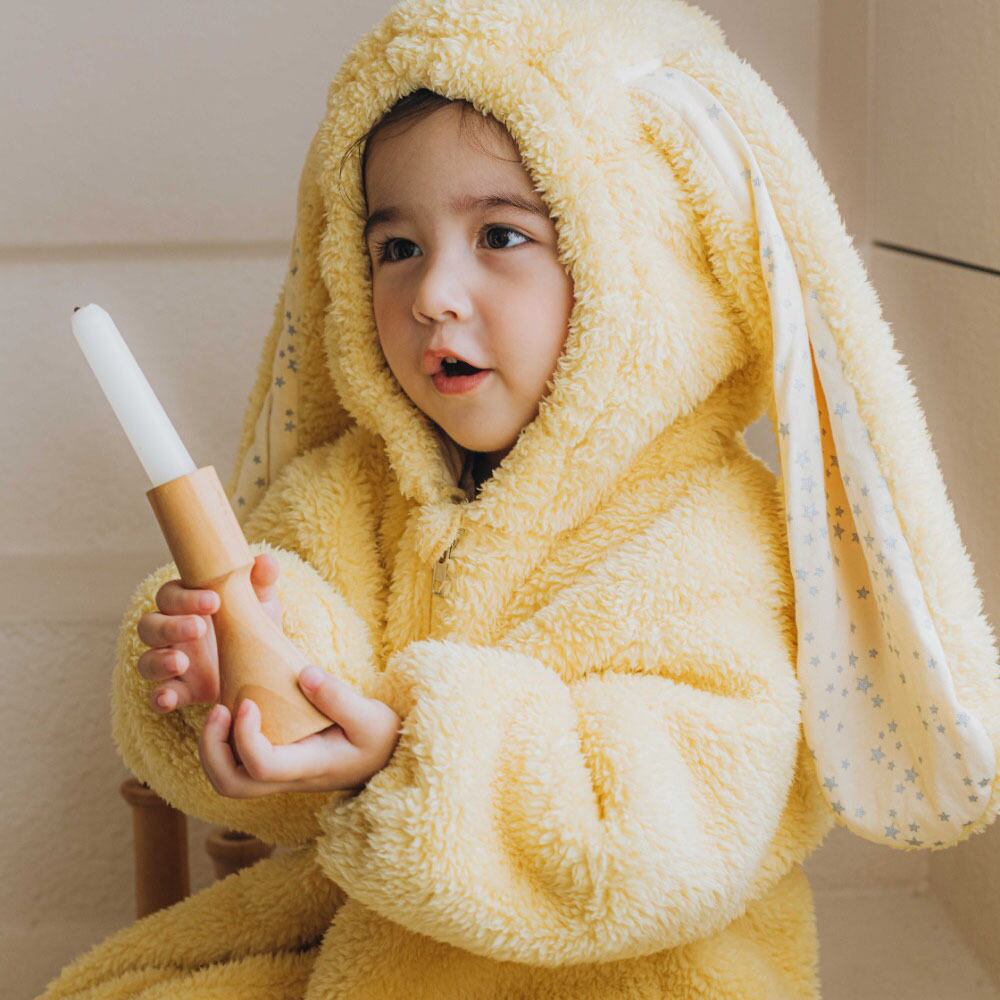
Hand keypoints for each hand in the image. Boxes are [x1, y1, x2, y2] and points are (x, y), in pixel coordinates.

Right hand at [136, 552, 282, 712]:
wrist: (263, 668)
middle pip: (150, 625)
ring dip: (160, 660)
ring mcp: (171, 663)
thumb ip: (261, 582)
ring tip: (182, 663)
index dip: (186, 598)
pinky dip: (160, 697)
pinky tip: (168, 698)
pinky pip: (157, 695)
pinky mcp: (179, 691)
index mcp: (186, 604)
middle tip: (199, 628)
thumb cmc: (253, 625)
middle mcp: (171, 632)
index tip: (213, 602)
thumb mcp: (261, 604)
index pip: (170, 595)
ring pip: (147, 660)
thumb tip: (265, 560)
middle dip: (171, 626)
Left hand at [197, 667, 400, 796]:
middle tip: (219, 709)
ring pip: (227, 778)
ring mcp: (279, 773)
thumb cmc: (380, 738)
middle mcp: (287, 776)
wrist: (388, 760)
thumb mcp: (371, 716)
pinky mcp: (276, 762)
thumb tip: (304, 674)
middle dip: (211, 748)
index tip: (248, 702)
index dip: (244, 737)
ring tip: (221, 708)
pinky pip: (236, 761)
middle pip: (230, 784)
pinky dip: (223, 740)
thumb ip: (338, 697)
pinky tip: (235, 708)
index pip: (262, 767)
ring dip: (212, 746)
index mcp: (309, 766)